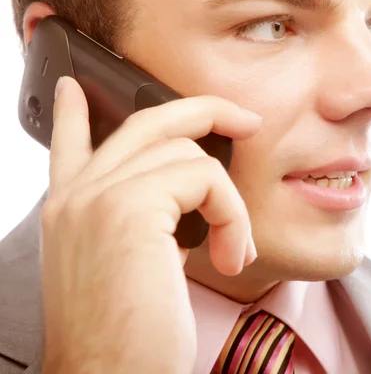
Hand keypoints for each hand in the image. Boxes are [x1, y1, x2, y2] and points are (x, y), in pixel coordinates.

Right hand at [40, 77, 260, 373]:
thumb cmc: (127, 338)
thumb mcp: (126, 269)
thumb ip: (139, 226)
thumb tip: (177, 203)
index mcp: (70, 211)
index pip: (67, 143)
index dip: (70, 113)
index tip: (74, 89)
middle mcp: (76, 196)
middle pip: (148, 122)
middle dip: (205, 111)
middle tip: (244, 121)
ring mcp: (99, 197)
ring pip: (189, 152)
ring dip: (229, 203)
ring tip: (235, 248)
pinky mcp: (129, 208)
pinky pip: (205, 178)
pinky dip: (232, 214)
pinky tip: (231, 256)